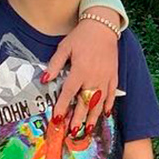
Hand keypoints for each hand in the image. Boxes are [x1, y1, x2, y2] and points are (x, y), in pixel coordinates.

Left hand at [47, 16, 118, 135]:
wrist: (102, 27)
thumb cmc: (81, 37)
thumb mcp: (64, 47)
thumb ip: (55, 64)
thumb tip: (44, 79)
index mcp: (80, 70)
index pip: (69, 93)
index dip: (62, 107)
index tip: (58, 119)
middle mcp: (93, 77)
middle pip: (85, 102)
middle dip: (78, 118)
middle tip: (72, 132)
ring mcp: (105, 78)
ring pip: (99, 102)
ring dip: (93, 117)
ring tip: (88, 129)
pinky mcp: (113, 76)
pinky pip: (112, 94)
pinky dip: (109, 105)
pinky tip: (105, 114)